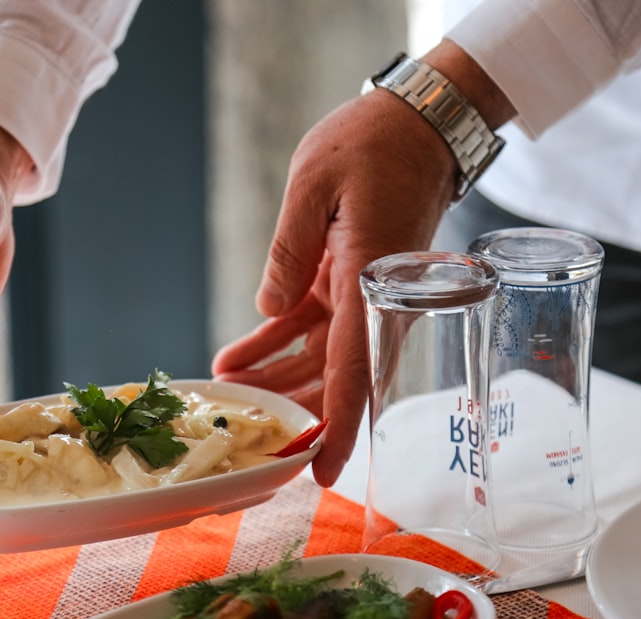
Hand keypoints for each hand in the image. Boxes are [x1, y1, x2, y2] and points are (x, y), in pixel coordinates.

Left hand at [212, 41, 513, 487]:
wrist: (415, 124)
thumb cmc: (371, 145)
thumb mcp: (314, 186)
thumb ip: (289, 251)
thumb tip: (267, 307)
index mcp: (372, 282)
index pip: (356, 372)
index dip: (338, 427)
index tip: (322, 473)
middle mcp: (373, 298)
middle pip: (333, 377)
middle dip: (291, 411)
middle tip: (245, 433)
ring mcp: (361, 292)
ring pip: (318, 358)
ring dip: (275, 379)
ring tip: (226, 391)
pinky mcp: (346, 280)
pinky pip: (309, 326)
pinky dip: (273, 343)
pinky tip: (237, 357)